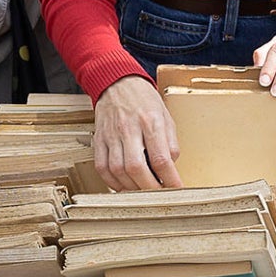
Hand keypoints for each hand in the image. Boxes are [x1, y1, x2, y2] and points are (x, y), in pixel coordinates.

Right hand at [94, 74, 181, 190]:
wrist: (117, 82)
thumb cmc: (144, 100)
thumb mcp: (166, 116)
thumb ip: (170, 142)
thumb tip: (171, 167)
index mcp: (150, 121)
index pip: (161, 158)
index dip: (170, 179)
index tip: (176, 189)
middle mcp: (129, 128)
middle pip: (136, 167)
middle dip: (149, 187)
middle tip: (158, 194)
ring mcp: (111, 135)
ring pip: (117, 170)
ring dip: (131, 187)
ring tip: (142, 190)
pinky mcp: (98, 139)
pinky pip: (102, 167)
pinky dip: (112, 182)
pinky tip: (123, 185)